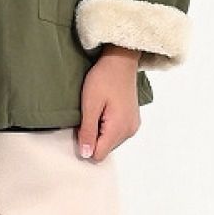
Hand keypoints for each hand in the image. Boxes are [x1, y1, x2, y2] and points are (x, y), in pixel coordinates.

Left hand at [76, 45, 141, 161]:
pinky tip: (104, 108)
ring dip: (100, 130)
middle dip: (93, 136)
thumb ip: (88, 131)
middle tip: (89, 113)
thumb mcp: (90, 103)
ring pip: (110, 141)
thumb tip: (85, 155)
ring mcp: (133, 125)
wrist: (120, 59)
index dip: (86, 144)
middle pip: (105, 148)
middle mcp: (129, 131)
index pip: (99, 154)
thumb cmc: (104, 77)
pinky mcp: (133, 119)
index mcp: (119, 129)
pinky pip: (116, 132)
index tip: (81, 126)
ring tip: (97, 108)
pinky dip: (107, 125)